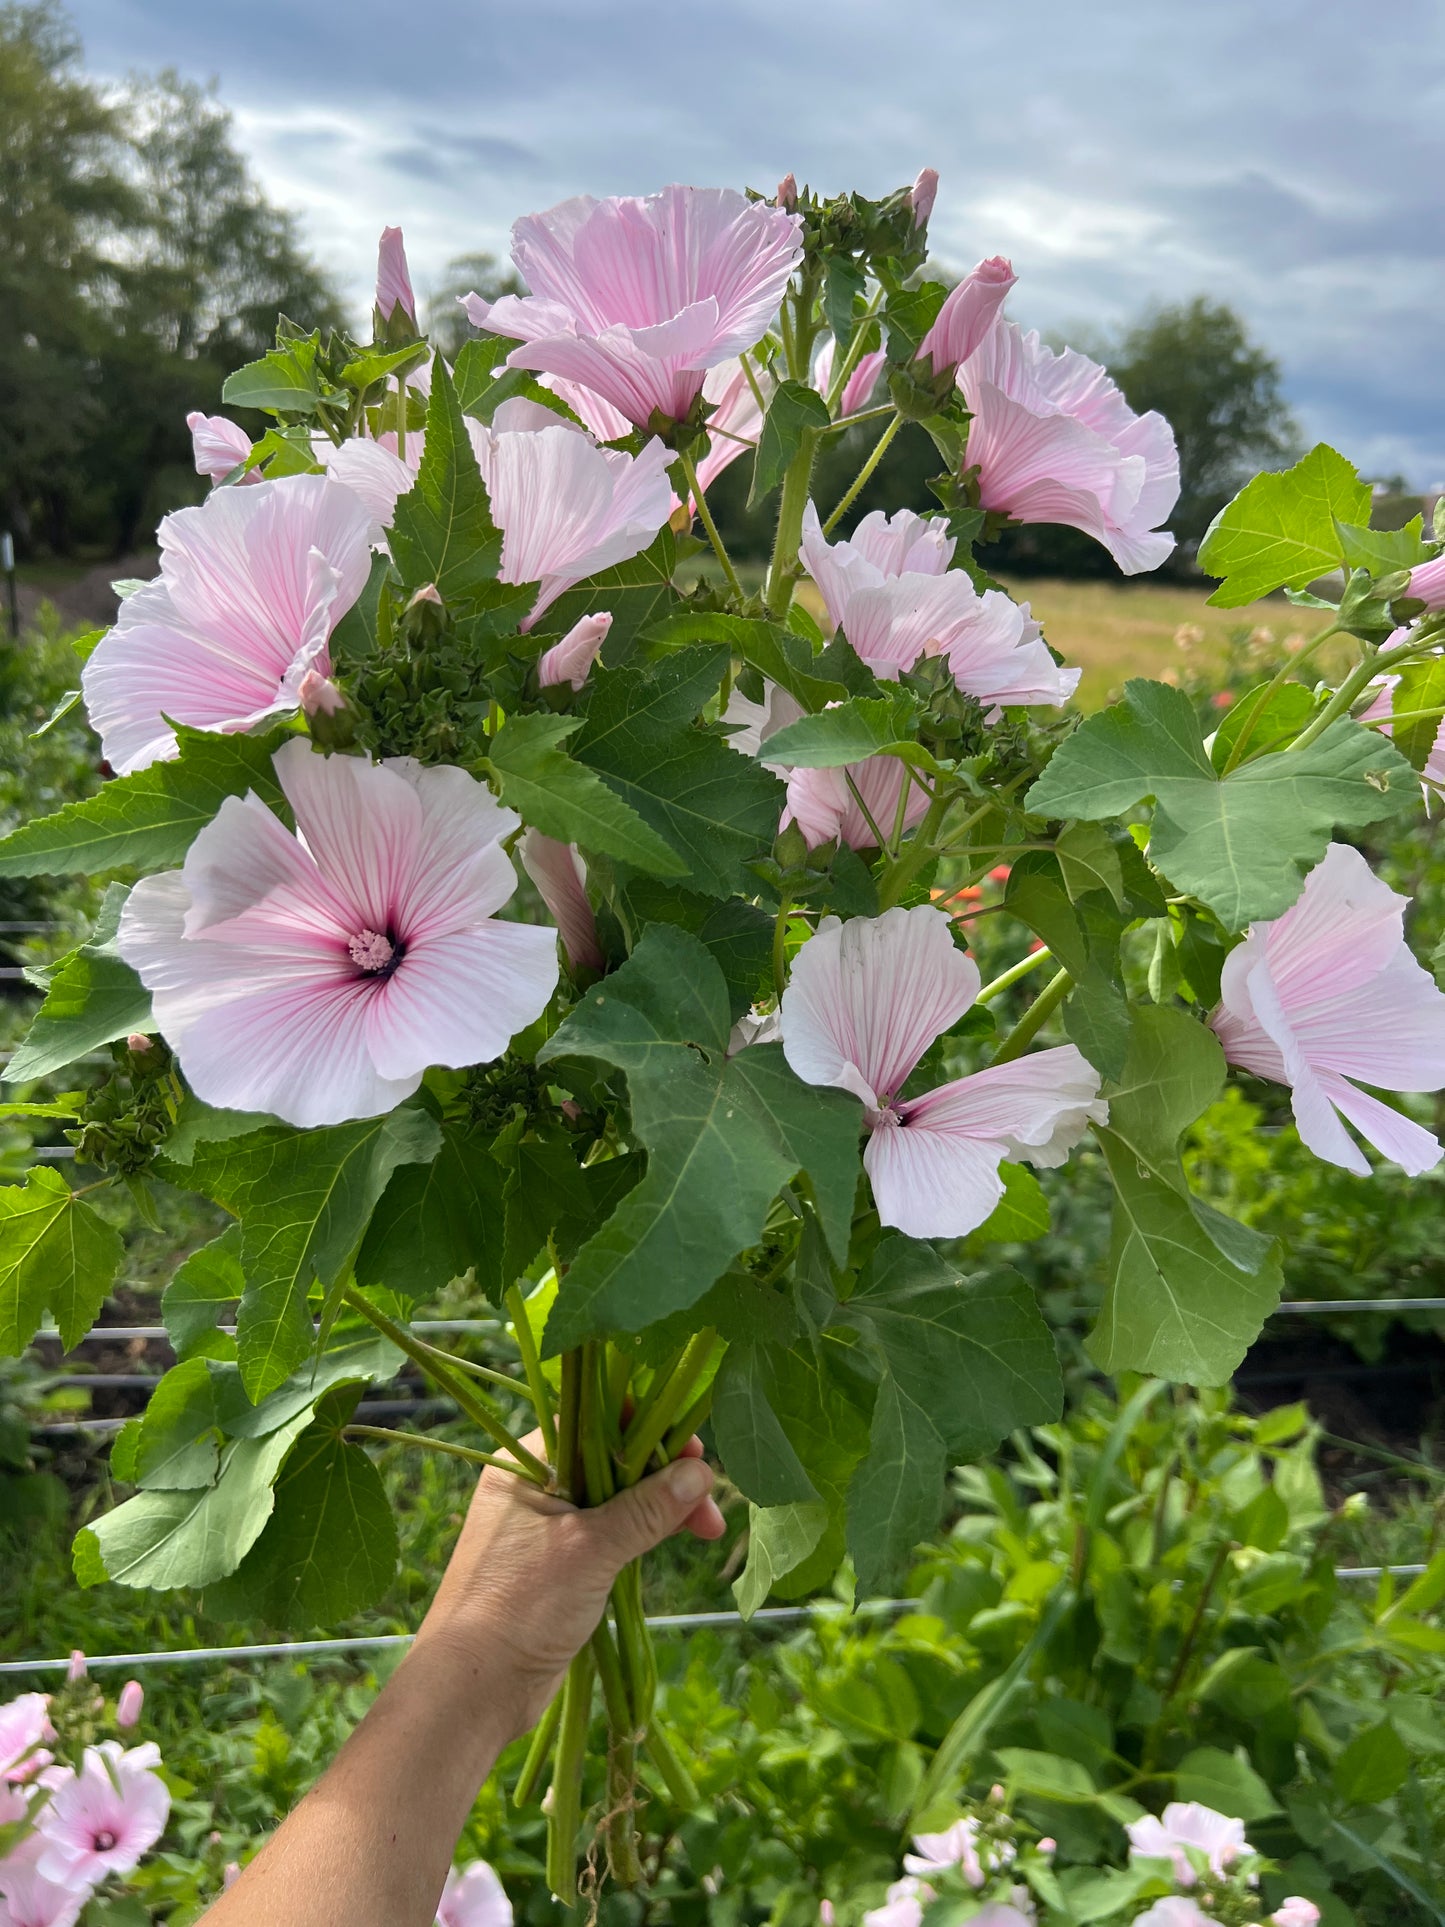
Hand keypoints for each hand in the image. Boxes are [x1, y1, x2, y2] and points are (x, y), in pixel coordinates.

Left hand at [414, 1434, 724, 1742]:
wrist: (475, 1688)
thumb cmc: (519, 1605)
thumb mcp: (589, 1550)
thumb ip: (646, 1509)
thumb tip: (701, 1473)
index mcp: (527, 1464)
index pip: (594, 1422)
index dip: (646, 1428)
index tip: (691, 1447)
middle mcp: (536, 1487)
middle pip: (613, 1461)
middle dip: (665, 1475)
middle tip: (710, 1497)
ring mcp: (550, 1528)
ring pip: (618, 1500)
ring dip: (663, 1507)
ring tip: (710, 1527)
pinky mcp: (564, 1565)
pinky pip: (613, 1535)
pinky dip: (647, 1534)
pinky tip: (682, 1536)